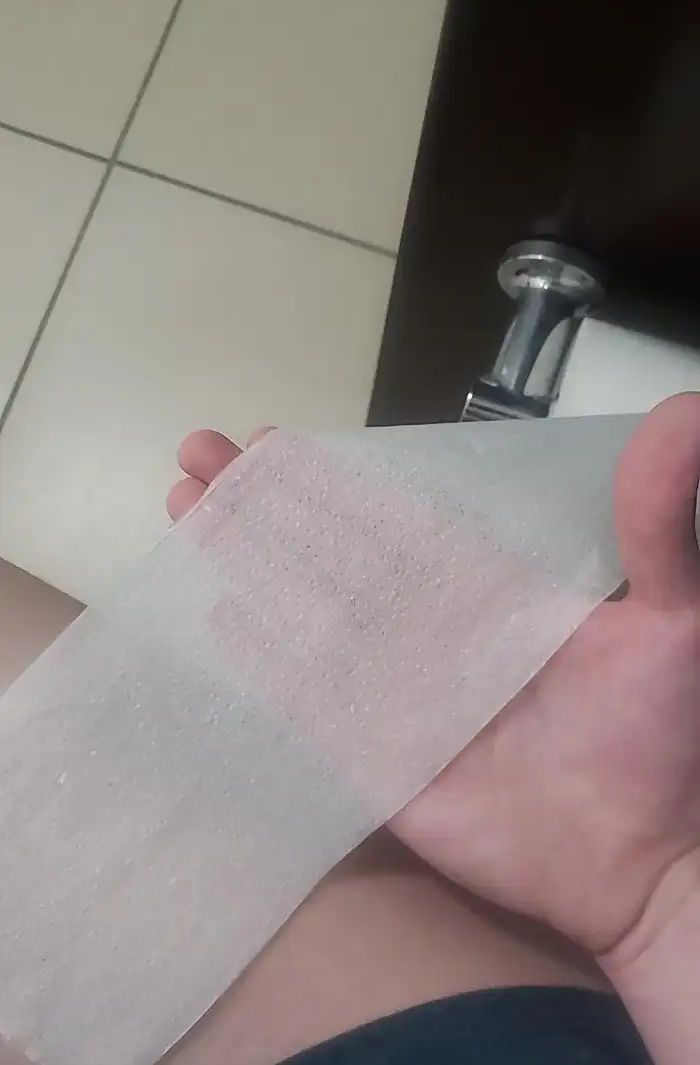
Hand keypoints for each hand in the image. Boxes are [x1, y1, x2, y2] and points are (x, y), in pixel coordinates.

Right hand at [168, 398, 699, 960]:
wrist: (650, 864)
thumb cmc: (664, 738)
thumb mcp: (674, 618)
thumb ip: (660, 524)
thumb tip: (683, 412)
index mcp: (485, 590)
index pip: (390, 519)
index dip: (331, 480)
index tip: (273, 440)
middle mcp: (430, 631)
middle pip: (326, 555)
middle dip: (262, 505)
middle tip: (199, 454)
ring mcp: (397, 695)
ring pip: (305, 615)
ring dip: (246, 562)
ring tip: (184, 511)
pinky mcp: (380, 759)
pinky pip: (311, 702)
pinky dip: (266, 660)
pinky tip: (219, 614)